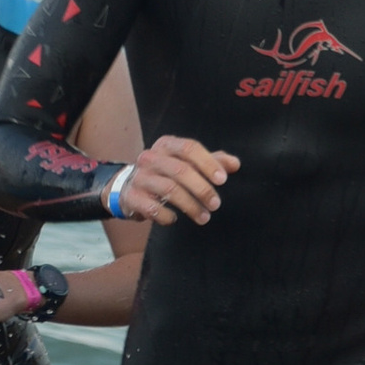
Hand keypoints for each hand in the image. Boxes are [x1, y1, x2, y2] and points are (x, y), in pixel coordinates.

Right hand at [119, 138, 238, 228]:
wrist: (129, 186)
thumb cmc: (165, 173)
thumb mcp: (186, 162)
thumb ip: (212, 161)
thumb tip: (235, 164)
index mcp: (166, 145)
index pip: (189, 148)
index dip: (208, 163)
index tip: (223, 180)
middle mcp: (150, 157)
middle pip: (180, 170)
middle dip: (202, 189)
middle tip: (216, 204)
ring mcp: (140, 177)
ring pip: (169, 189)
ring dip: (190, 205)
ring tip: (204, 217)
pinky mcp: (132, 197)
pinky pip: (152, 208)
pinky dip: (167, 216)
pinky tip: (175, 219)